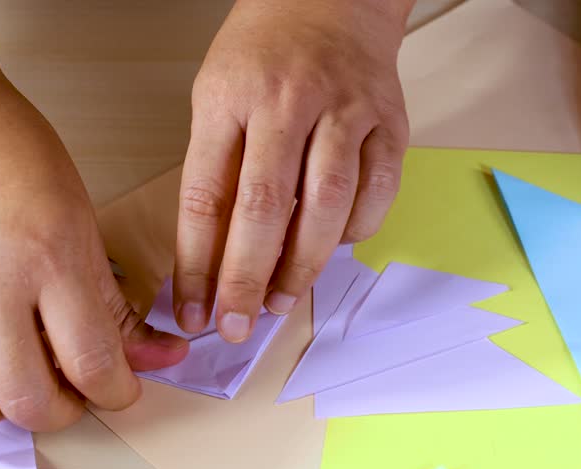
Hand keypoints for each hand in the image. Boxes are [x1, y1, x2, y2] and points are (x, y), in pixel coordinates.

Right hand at [0, 64, 186, 430]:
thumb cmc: (13, 155)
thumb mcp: (83, 221)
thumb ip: (115, 301)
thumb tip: (160, 357)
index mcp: (52, 259)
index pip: (96, 366)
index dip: (121, 393)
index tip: (128, 385)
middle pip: (33, 403)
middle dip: (68, 411)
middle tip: (81, 390)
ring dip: (10, 406)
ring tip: (31, 375)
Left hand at [175, 0, 411, 340]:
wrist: (332, 1)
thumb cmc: (266, 56)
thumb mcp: (217, 97)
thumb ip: (216, 170)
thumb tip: (214, 259)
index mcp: (230, 97)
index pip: (206, 194)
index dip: (197, 263)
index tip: (190, 310)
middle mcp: (289, 102)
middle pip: (266, 207)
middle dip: (248, 278)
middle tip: (238, 324)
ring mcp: (346, 112)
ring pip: (327, 206)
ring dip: (303, 266)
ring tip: (282, 300)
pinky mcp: (390, 125)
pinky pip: (376, 194)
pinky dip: (355, 232)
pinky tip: (335, 247)